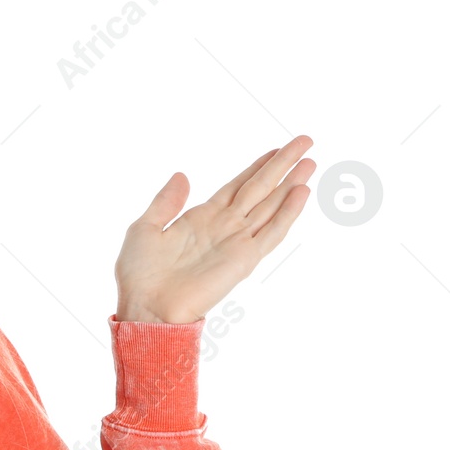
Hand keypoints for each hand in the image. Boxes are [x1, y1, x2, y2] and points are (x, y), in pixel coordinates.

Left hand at [114, 135, 315, 323]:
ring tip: (310, 162)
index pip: (237, 186)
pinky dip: (287, 213)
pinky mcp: (243, 260)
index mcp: (201, 218)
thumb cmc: (139, 275)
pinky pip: (271, 233)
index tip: (276, 149)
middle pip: (259, 189)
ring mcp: (236, 242)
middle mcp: (224, 227)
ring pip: (270, 206)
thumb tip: (182, 175)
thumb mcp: (145, 228)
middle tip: (305, 142)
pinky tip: (301, 192)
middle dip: (282, 165)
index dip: (257, 167)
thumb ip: (166, 202)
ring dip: (290, 183)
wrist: (145, 308)